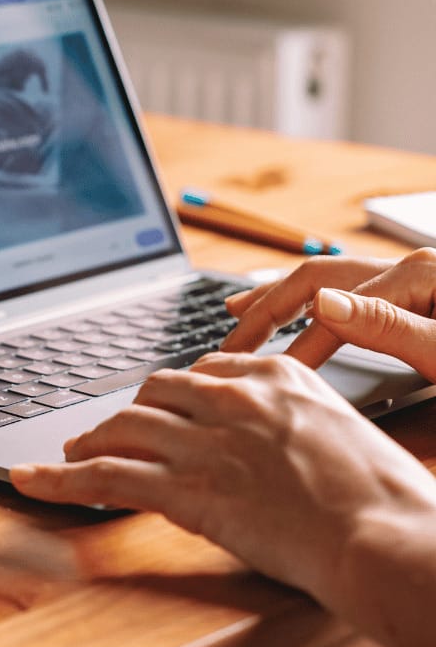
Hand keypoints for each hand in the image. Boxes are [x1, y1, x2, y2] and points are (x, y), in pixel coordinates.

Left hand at [11, 351, 435, 620]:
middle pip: (154, 394)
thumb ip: (293, 419)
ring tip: (71, 452)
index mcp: (272, 376)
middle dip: (129, 414)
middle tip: (111, 432)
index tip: (161, 410)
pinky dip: (58, 479)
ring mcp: (203, 442)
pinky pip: (104, 477)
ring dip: (91, 440)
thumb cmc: (382, 496)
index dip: (172, 397)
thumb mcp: (341, 431)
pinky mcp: (183, 489)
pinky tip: (28, 480)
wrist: (387, 537)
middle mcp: (230, 398)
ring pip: (122, 428)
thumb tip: (270, 435)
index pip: (199, 372)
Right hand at [220, 248, 435, 380]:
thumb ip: (386, 325)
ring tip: (240, 310)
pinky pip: (349, 291)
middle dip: (266, 309)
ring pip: (328, 282)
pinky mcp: (420, 294)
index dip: (297, 347)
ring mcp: (414, 278)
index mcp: (414, 275)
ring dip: (280, 297)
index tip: (268, 377)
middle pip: (315, 280)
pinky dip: (312, 301)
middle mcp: (408, 269)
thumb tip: (322, 303)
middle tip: (230, 342)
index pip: (333, 313)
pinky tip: (303, 309)